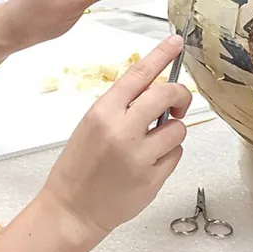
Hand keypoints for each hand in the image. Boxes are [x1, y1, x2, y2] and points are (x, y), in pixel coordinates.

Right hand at [37, 35, 190, 240]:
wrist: (73, 208)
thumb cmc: (79, 166)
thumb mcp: (92, 124)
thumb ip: (121, 106)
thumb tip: (153, 90)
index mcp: (103, 112)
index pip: (139, 74)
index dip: (161, 55)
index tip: (176, 43)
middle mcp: (122, 130)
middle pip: (167, 94)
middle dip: (179, 94)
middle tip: (178, 102)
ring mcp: (139, 156)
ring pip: (178, 128)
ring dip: (173, 130)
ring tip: (154, 141)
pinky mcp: (152, 178)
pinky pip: (176, 154)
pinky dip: (169, 154)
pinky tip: (150, 161)